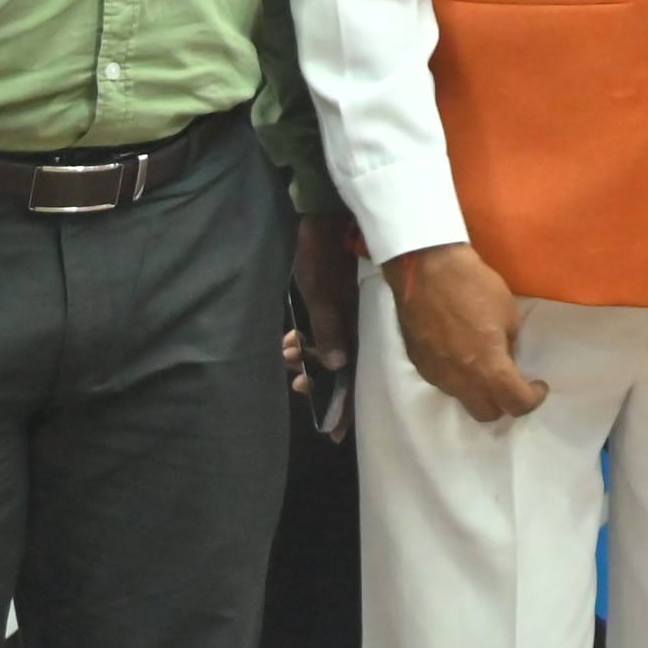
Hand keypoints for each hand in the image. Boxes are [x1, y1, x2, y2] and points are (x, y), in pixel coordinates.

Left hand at [289, 211, 361, 427]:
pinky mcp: (335, 299)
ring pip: (332, 347)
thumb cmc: (324, 253)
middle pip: (344, 364)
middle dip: (321, 381)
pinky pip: (324, 330)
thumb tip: (337, 365)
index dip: (348, 405)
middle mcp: (357, 321)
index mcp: (360, 323)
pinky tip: (290, 338)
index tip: (335, 433)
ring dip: (310, 357)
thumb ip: (330, 328)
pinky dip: (308, 338)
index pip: (356, 372)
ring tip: (287, 355)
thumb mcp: (322, 292)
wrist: (327, 213)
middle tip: (299, 387)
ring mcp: (347, 310)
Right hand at [382, 243, 544, 423]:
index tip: (538, 386)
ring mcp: (437, 375)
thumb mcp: (508, 313)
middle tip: (512, 382)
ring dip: (479, 391)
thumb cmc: (474, 286)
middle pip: (487, 414)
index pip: (516, 404)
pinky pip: (444, 382)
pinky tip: (460, 353)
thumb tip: (507, 360)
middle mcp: (461, 381)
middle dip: (504, 403)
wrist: (427, 270)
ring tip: (484, 365)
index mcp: (488, 368)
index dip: (533, 399)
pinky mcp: (420, 365)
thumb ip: (509, 345)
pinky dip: (458, 377)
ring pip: (463, 399)